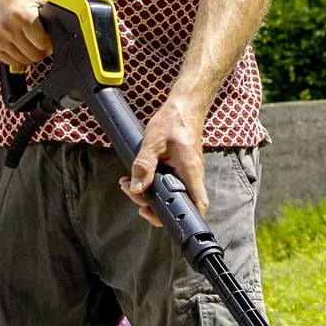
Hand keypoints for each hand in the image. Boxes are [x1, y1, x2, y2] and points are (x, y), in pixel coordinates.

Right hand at [0, 0, 53, 72]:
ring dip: (31, 55)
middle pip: (33, 56)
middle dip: (42, 51)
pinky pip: (10, 62)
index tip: (49, 37)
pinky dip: (19, 57)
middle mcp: (8, 27)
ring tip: (32, 41)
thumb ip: (60, 7)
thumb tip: (80, 17)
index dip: (49, 43)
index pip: (42, 44)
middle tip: (43, 41)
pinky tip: (21, 44)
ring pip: (22, 61)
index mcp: (22, 15)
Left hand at [122, 96, 208, 228]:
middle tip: (133, 194)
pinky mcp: (179, 169)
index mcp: (190, 172)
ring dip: (149, 194)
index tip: (159, 215)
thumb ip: (144, 166)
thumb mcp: (153, 143)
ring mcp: (186, 174)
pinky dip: (151, 184)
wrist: (184, 107)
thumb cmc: (173, 122)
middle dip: (153, 205)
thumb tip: (137, 189)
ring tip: (128, 184)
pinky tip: (136, 178)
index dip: (184, 218)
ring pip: (170, 194)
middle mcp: (191, 176)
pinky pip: (167, 183)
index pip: (197, 204)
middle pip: (179, 203)